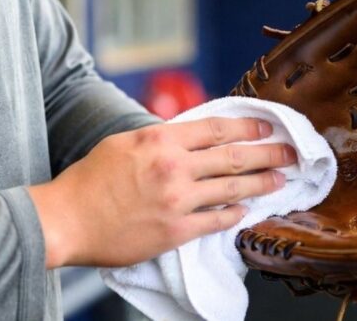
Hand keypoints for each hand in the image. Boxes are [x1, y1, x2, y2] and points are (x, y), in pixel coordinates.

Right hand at [26, 118, 295, 267]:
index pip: (216, 128)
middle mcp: (174, 167)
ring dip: (262, 183)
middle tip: (291, 151)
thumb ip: (159, 139)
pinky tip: (248, 211)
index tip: (267, 125)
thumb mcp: (123, 143)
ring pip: (232, 189)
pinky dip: (235, 214)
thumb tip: (188, 137)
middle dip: (268, 152)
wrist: (65, 220)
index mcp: (160, 141)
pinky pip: (215, 222)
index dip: (247, 125)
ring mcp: (177, 201)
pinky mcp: (175, 232)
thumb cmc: (88, 180)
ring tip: (281, 179)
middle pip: (233, 157)